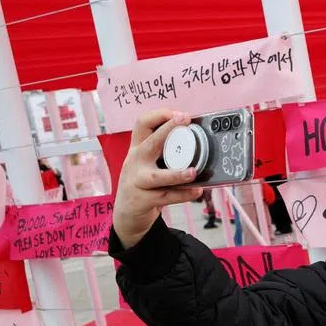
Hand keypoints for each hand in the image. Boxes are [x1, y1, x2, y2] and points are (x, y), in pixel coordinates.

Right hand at [113, 110, 203, 247]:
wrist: (127, 211)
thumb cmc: (145, 181)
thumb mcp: (148, 162)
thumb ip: (165, 151)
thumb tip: (198, 138)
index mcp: (138, 148)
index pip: (142, 124)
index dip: (159, 115)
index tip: (179, 114)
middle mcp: (135, 162)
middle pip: (150, 144)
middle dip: (166, 130)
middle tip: (184, 120)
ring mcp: (137, 181)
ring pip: (157, 177)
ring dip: (176, 174)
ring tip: (193, 172)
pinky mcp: (143, 200)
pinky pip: (166, 197)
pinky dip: (183, 195)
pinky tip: (197, 191)